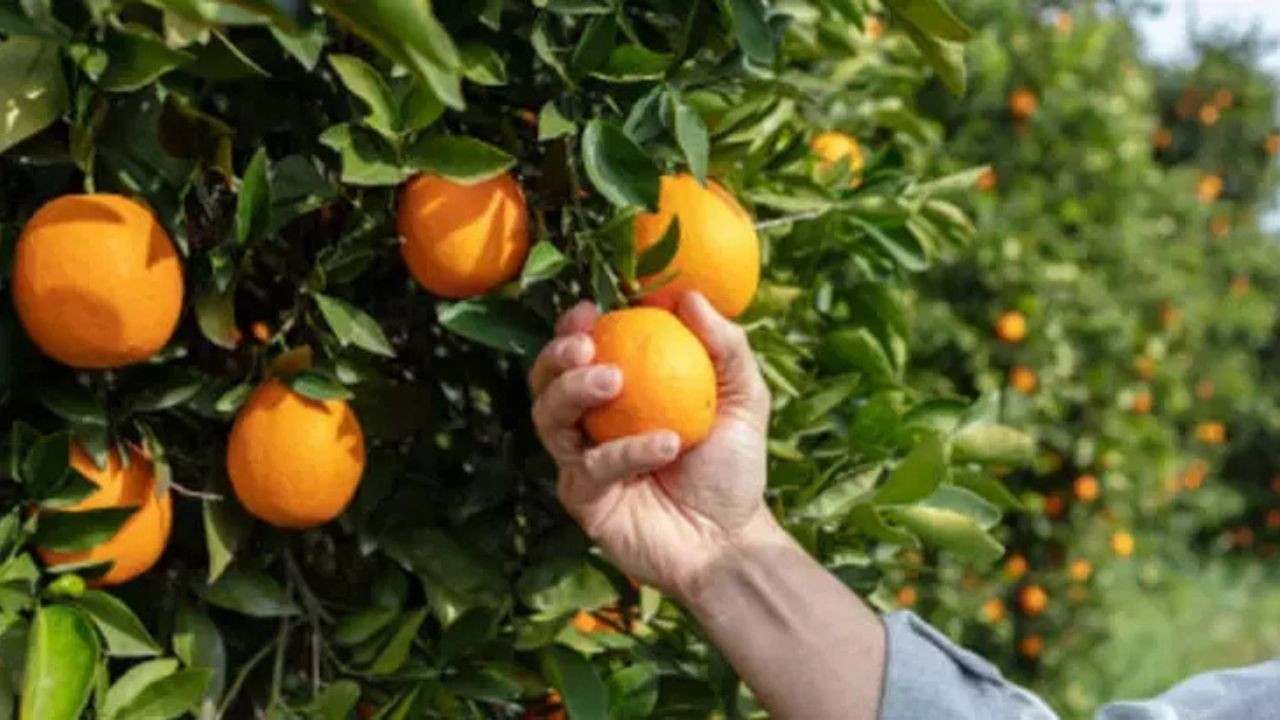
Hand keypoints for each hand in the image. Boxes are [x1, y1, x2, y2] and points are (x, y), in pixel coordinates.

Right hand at [529, 292, 780, 601]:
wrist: (730, 541)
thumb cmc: (732, 466)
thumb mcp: (743, 396)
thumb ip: (724, 345)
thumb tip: (690, 296)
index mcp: (616, 396)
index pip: (579, 353)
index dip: (573, 328)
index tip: (591, 310)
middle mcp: (589, 426)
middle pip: (546, 383)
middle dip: (556, 356)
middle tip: (587, 345)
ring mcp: (581, 463)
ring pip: (549, 420)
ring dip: (575, 391)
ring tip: (615, 380)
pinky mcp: (584, 500)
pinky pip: (590, 468)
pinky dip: (626, 450)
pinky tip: (666, 443)